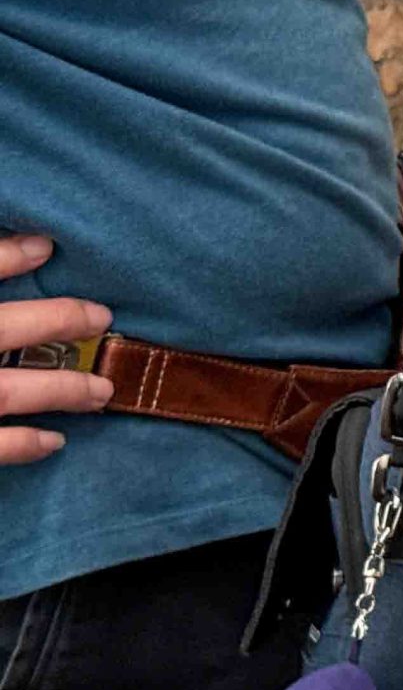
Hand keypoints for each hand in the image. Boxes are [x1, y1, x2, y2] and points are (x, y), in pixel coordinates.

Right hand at [0, 237, 113, 466]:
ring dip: (59, 388)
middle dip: (55, 321)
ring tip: (103, 390)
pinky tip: (56, 440)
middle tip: (104, 317)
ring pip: (5, 390)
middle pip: (0, 327)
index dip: (4, 256)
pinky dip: (20, 444)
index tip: (49, 246)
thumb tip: (25, 250)